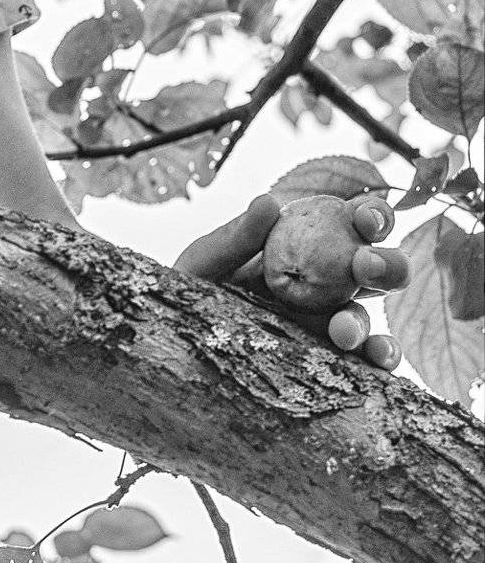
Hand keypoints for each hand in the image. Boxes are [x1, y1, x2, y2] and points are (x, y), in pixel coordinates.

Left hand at [175, 193, 409, 370]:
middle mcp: (328, 277)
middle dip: (386, 265)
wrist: (177, 331)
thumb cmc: (194, 283)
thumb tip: (269, 202)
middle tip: (364, 266)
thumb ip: (239, 235)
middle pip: (376, 268)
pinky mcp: (324, 354)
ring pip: (367, 315)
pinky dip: (377, 357)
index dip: (372, 216)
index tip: (365, 220)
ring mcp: (327, 317)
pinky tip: (378, 361)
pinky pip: (361, 356)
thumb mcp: (208, 258)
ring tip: (344, 331)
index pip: (353, 221)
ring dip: (367, 321)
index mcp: (309, 240)